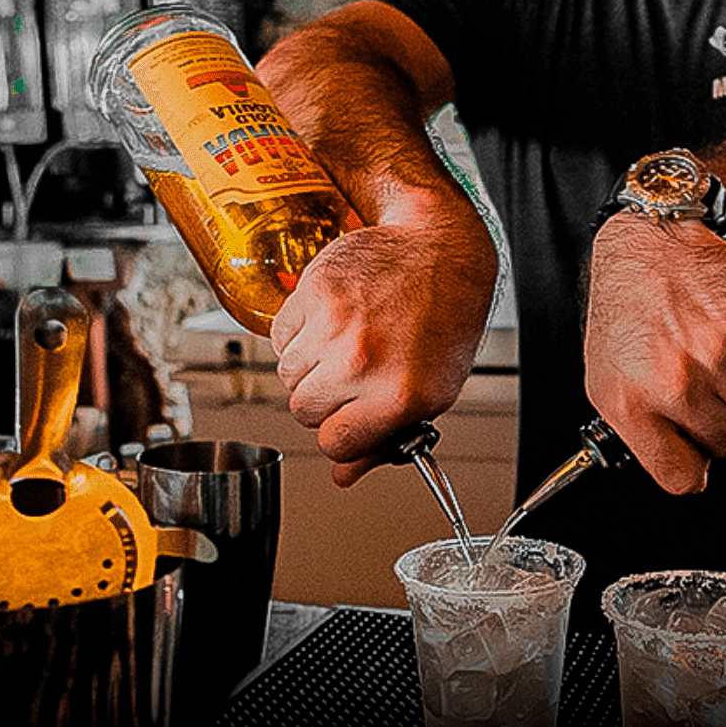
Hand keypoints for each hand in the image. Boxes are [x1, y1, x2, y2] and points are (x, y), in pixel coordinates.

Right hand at [271, 220, 495, 486]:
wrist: (440, 251)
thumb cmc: (444, 320)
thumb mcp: (432, 393)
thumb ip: (383, 441)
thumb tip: (343, 475)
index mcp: (398, 396)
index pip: (334, 444)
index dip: (341, 434)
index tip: (351, 420)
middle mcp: (362, 362)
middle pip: (304, 410)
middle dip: (325, 398)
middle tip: (355, 373)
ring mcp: (334, 325)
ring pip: (287, 374)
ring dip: (310, 365)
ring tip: (348, 341)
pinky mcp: (313, 291)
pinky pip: (280, 334)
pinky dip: (299, 332)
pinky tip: (334, 319)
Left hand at [583, 211, 725, 493]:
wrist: (650, 243)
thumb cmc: (626, 308)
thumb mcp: (606, 377)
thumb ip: (641, 431)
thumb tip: (689, 473)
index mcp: (631, 403)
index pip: (679, 477)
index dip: (693, 468)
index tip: (695, 456)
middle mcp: (675, 383)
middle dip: (722, 426)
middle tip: (708, 395)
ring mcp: (716, 357)